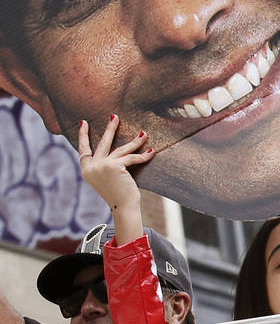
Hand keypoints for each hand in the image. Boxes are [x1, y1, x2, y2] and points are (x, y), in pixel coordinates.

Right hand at [79, 115, 151, 244]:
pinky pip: (131, 158)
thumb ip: (107, 164)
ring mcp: (101, 166)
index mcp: (86, 170)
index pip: (83, 150)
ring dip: (135, 141)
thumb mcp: (108, 178)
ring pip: (121, 150)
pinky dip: (143, 156)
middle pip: (102, 144)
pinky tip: (151, 152)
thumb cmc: (119, 194)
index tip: (84, 123)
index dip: (83, 136)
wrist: (123, 207)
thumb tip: (118, 149)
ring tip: (144, 133)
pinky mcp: (114, 166)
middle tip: (114, 116)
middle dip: (110, 129)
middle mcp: (90, 167)